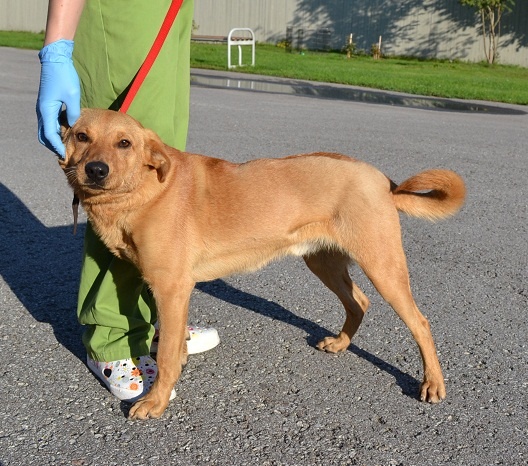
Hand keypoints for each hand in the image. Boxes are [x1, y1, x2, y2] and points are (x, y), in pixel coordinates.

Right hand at [36, 39, 80, 157]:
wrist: (56, 60)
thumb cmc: (64, 77)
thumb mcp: (72, 96)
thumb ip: (73, 113)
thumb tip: (74, 126)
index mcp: (46, 110)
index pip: (49, 135)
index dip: (56, 146)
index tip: (64, 155)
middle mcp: (42, 110)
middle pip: (44, 134)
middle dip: (52, 145)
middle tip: (64, 154)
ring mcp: (44, 107)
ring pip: (45, 128)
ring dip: (53, 138)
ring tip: (65, 146)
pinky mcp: (47, 103)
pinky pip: (49, 121)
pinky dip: (54, 130)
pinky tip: (65, 132)